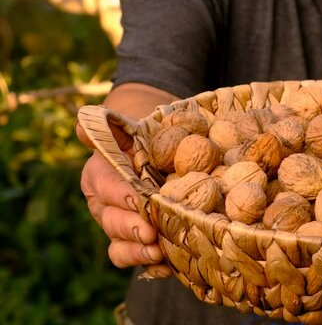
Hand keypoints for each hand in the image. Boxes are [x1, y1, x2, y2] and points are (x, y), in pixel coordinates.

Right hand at [76, 120, 172, 277]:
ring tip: (157, 253)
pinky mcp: (138, 244)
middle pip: (111, 222)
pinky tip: (168, 266)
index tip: (138, 198)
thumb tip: (81, 127)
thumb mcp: (126, 128)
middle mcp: (105, 207)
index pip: (105, 186)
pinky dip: (151, 267)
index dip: (120, 194)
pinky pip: (138, 260)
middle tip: (150, 231)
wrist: (157, 157)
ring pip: (120, 248)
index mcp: (99, 177)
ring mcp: (120, 229)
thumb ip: (106, 126)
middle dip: (130, 228)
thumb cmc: (142, 141)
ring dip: (138, 253)